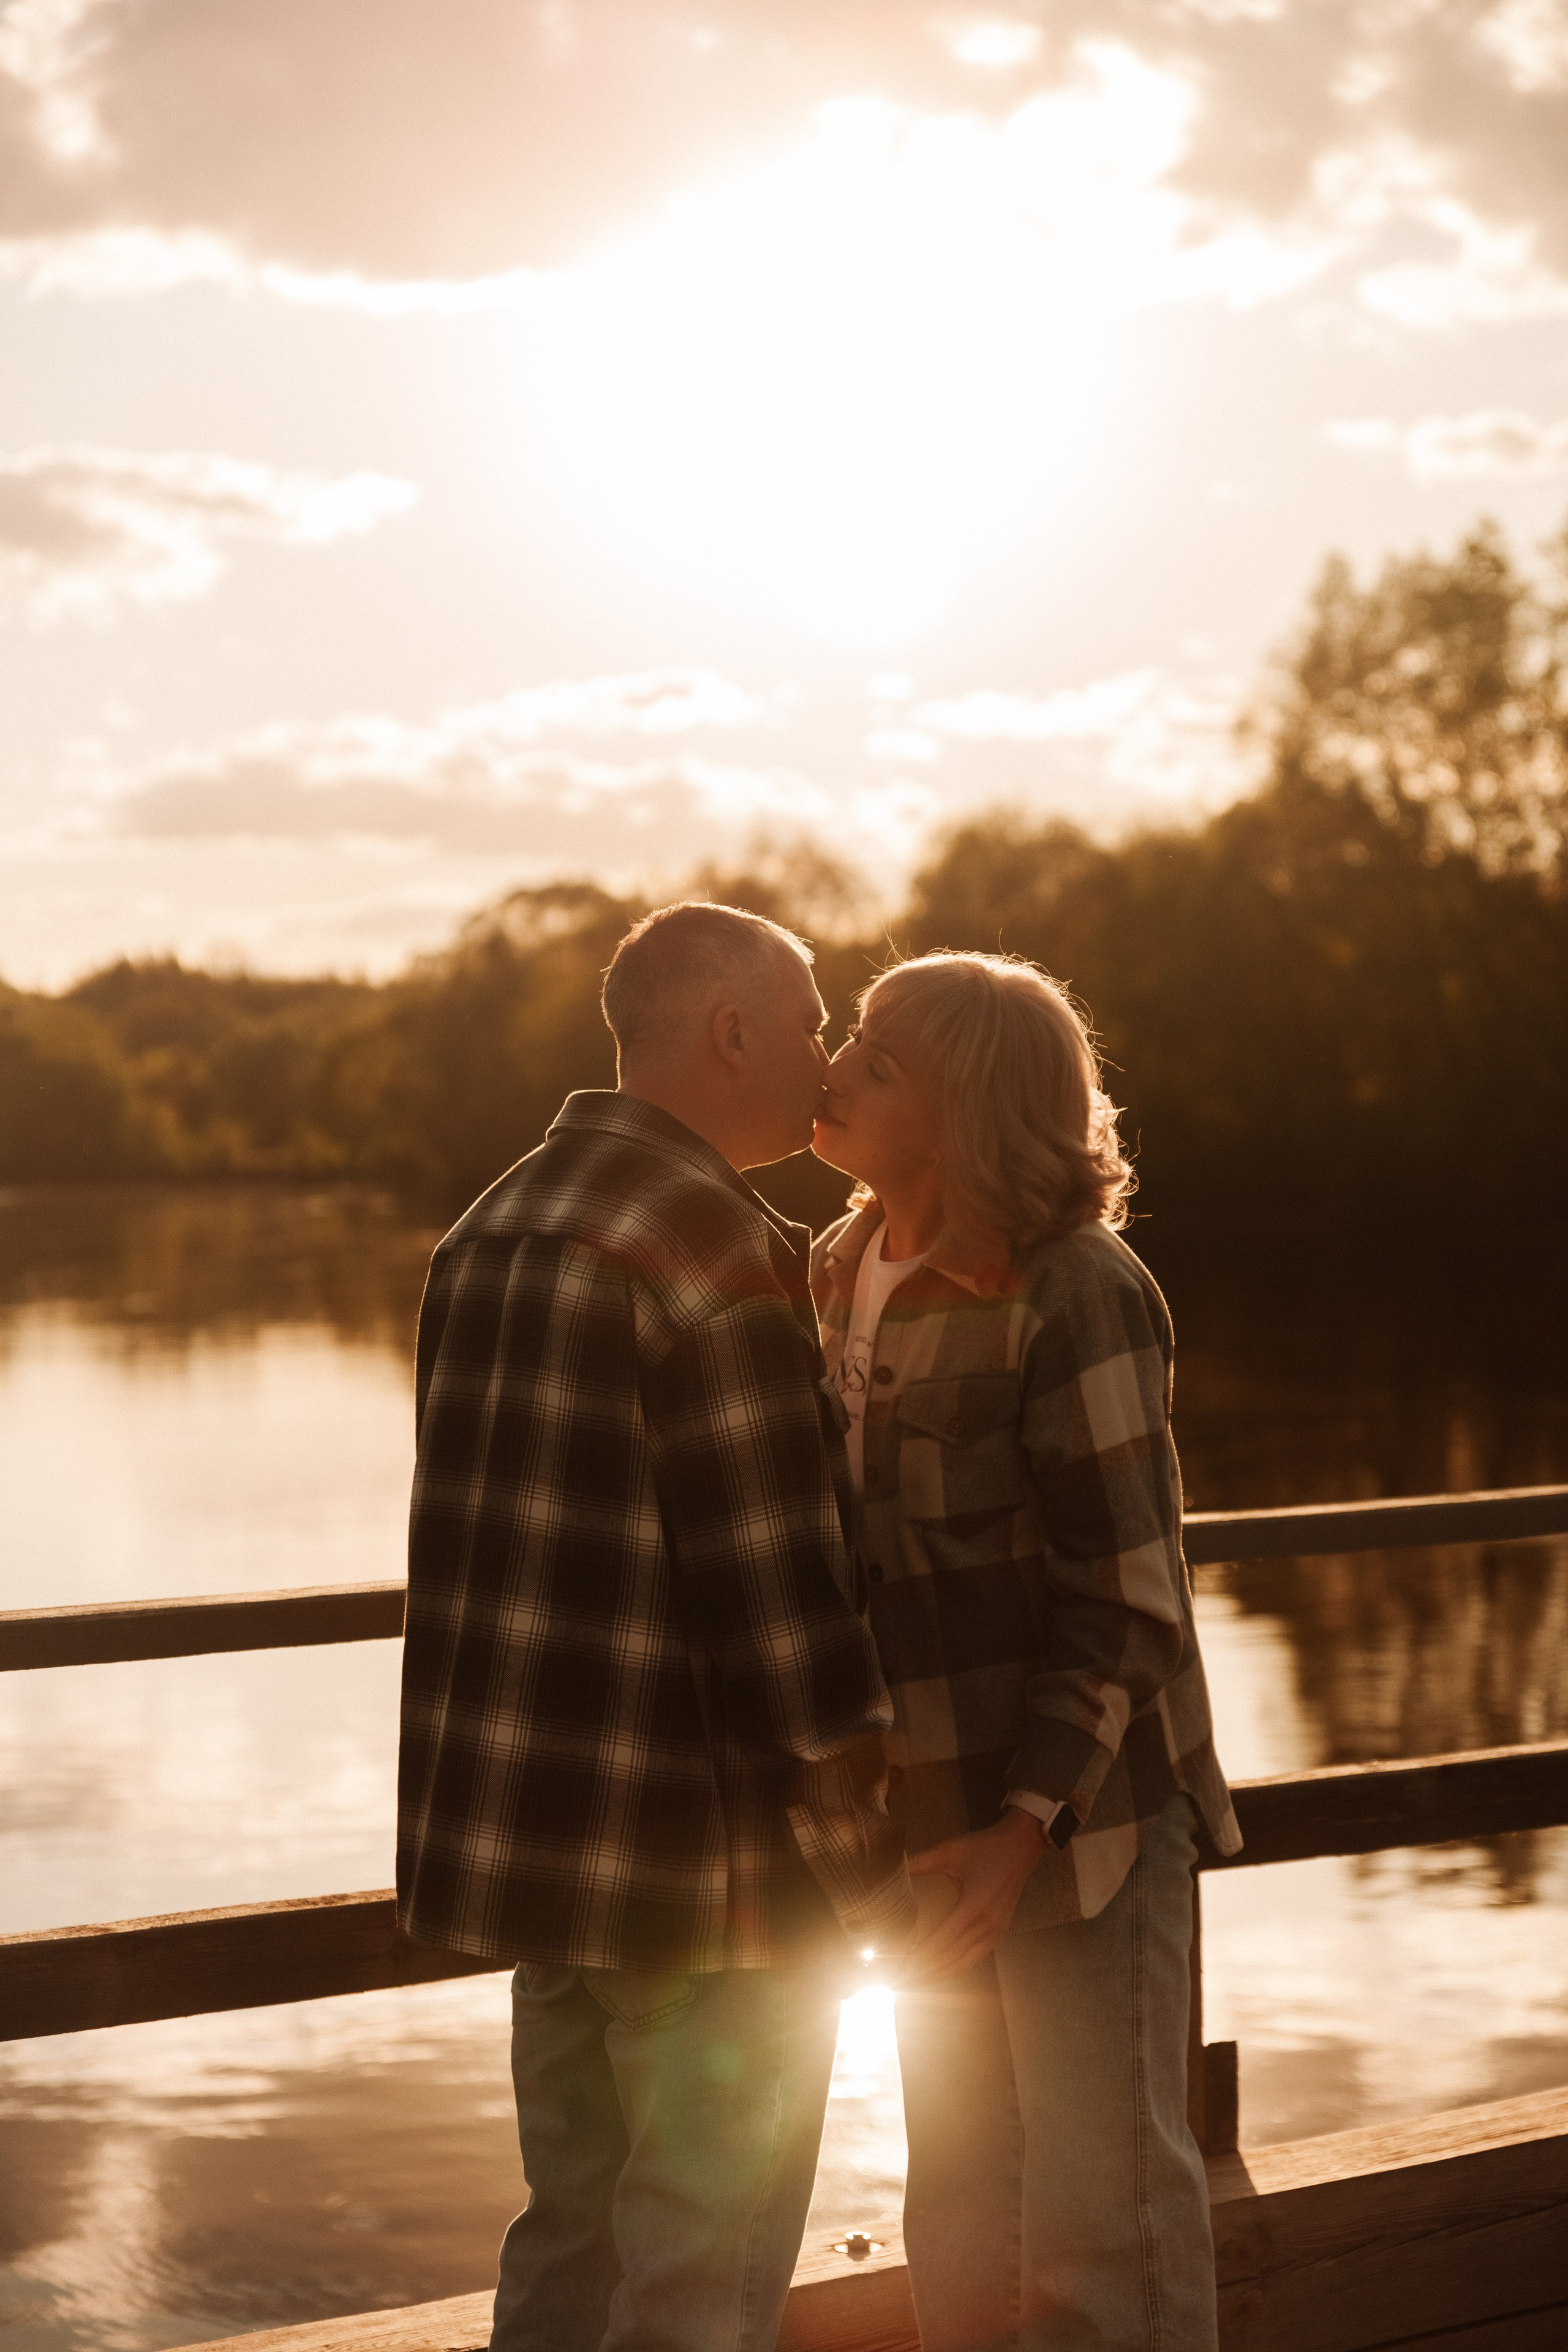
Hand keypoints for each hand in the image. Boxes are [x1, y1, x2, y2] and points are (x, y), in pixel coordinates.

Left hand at [900, 1810, 1046, 1981]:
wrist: (1021, 1845)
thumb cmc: (986, 1847)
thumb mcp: (951, 1850)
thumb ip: (922, 1862)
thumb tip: (895, 1866)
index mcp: (974, 1904)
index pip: (942, 1939)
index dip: (920, 1955)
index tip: (901, 1965)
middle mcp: (987, 1923)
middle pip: (952, 1957)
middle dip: (925, 1971)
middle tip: (901, 1980)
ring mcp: (996, 1930)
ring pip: (965, 1962)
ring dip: (941, 1974)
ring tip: (917, 1982)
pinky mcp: (1000, 1931)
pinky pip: (977, 1957)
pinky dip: (958, 1967)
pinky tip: (943, 1971)